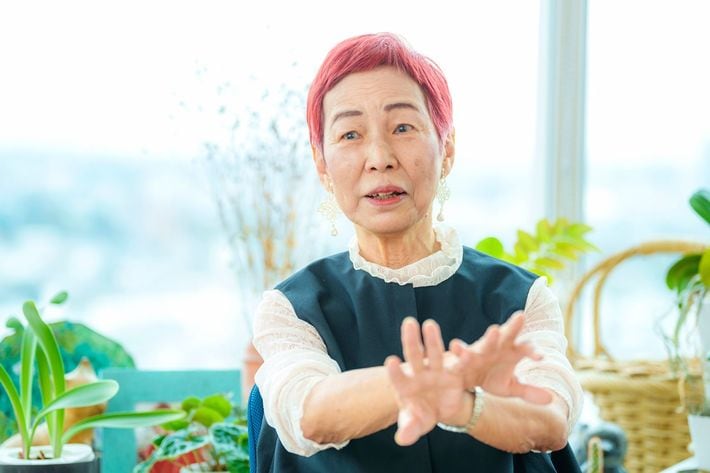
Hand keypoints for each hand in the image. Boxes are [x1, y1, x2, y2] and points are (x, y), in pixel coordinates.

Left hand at [385, 318, 470, 446]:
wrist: (440, 409)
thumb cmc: (421, 416)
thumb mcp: (416, 424)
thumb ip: (409, 429)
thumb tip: (402, 439)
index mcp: (405, 386)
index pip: (398, 377)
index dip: (395, 371)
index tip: (390, 361)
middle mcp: (419, 374)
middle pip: (413, 355)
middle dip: (410, 340)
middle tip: (408, 323)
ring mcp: (435, 371)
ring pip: (432, 353)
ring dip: (431, 339)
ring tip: (429, 325)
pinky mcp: (452, 372)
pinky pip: (457, 363)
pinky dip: (461, 355)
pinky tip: (461, 345)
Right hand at [450, 311, 551, 404]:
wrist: (466, 379)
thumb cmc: (490, 377)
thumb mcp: (509, 387)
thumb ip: (528, 391)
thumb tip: (551, 398)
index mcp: (510, 352)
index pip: (525, 348)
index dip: (532, 351)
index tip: (540, 357)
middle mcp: (495, 348)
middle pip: (507, 336)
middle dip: (513, 327)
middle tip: (521, 316)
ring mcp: (478, 351)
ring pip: (486, 343)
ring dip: (490, 338)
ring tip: (495, 330)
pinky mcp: (462, 357)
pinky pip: (460, 352)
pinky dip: (459, 349)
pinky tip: (457, 346)